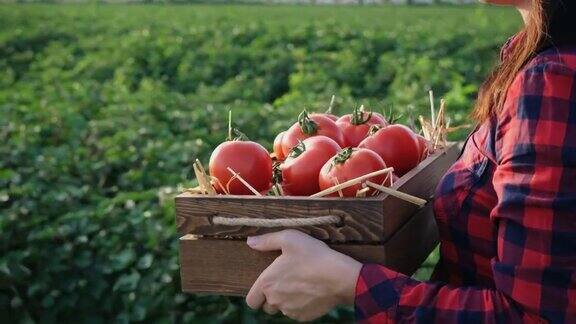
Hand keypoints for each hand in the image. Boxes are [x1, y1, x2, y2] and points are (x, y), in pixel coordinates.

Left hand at [245, 229, 361, 321]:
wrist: (339, 277)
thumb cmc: (313, 255)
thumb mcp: (289, 239)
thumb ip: (266, 241)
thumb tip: (250, 242)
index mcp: (267, 283)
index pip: (251, 300)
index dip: (256, 293)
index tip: (267, 285)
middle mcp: (275, 301)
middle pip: (266, 306)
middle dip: (271, 297)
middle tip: (285, 282)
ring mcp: (289, 311)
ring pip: (281, 310)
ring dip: (285, 301)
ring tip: (299, 285)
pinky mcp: (303, 317)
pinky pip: (296, 313)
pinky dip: (299, 305)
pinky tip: (309, 292)